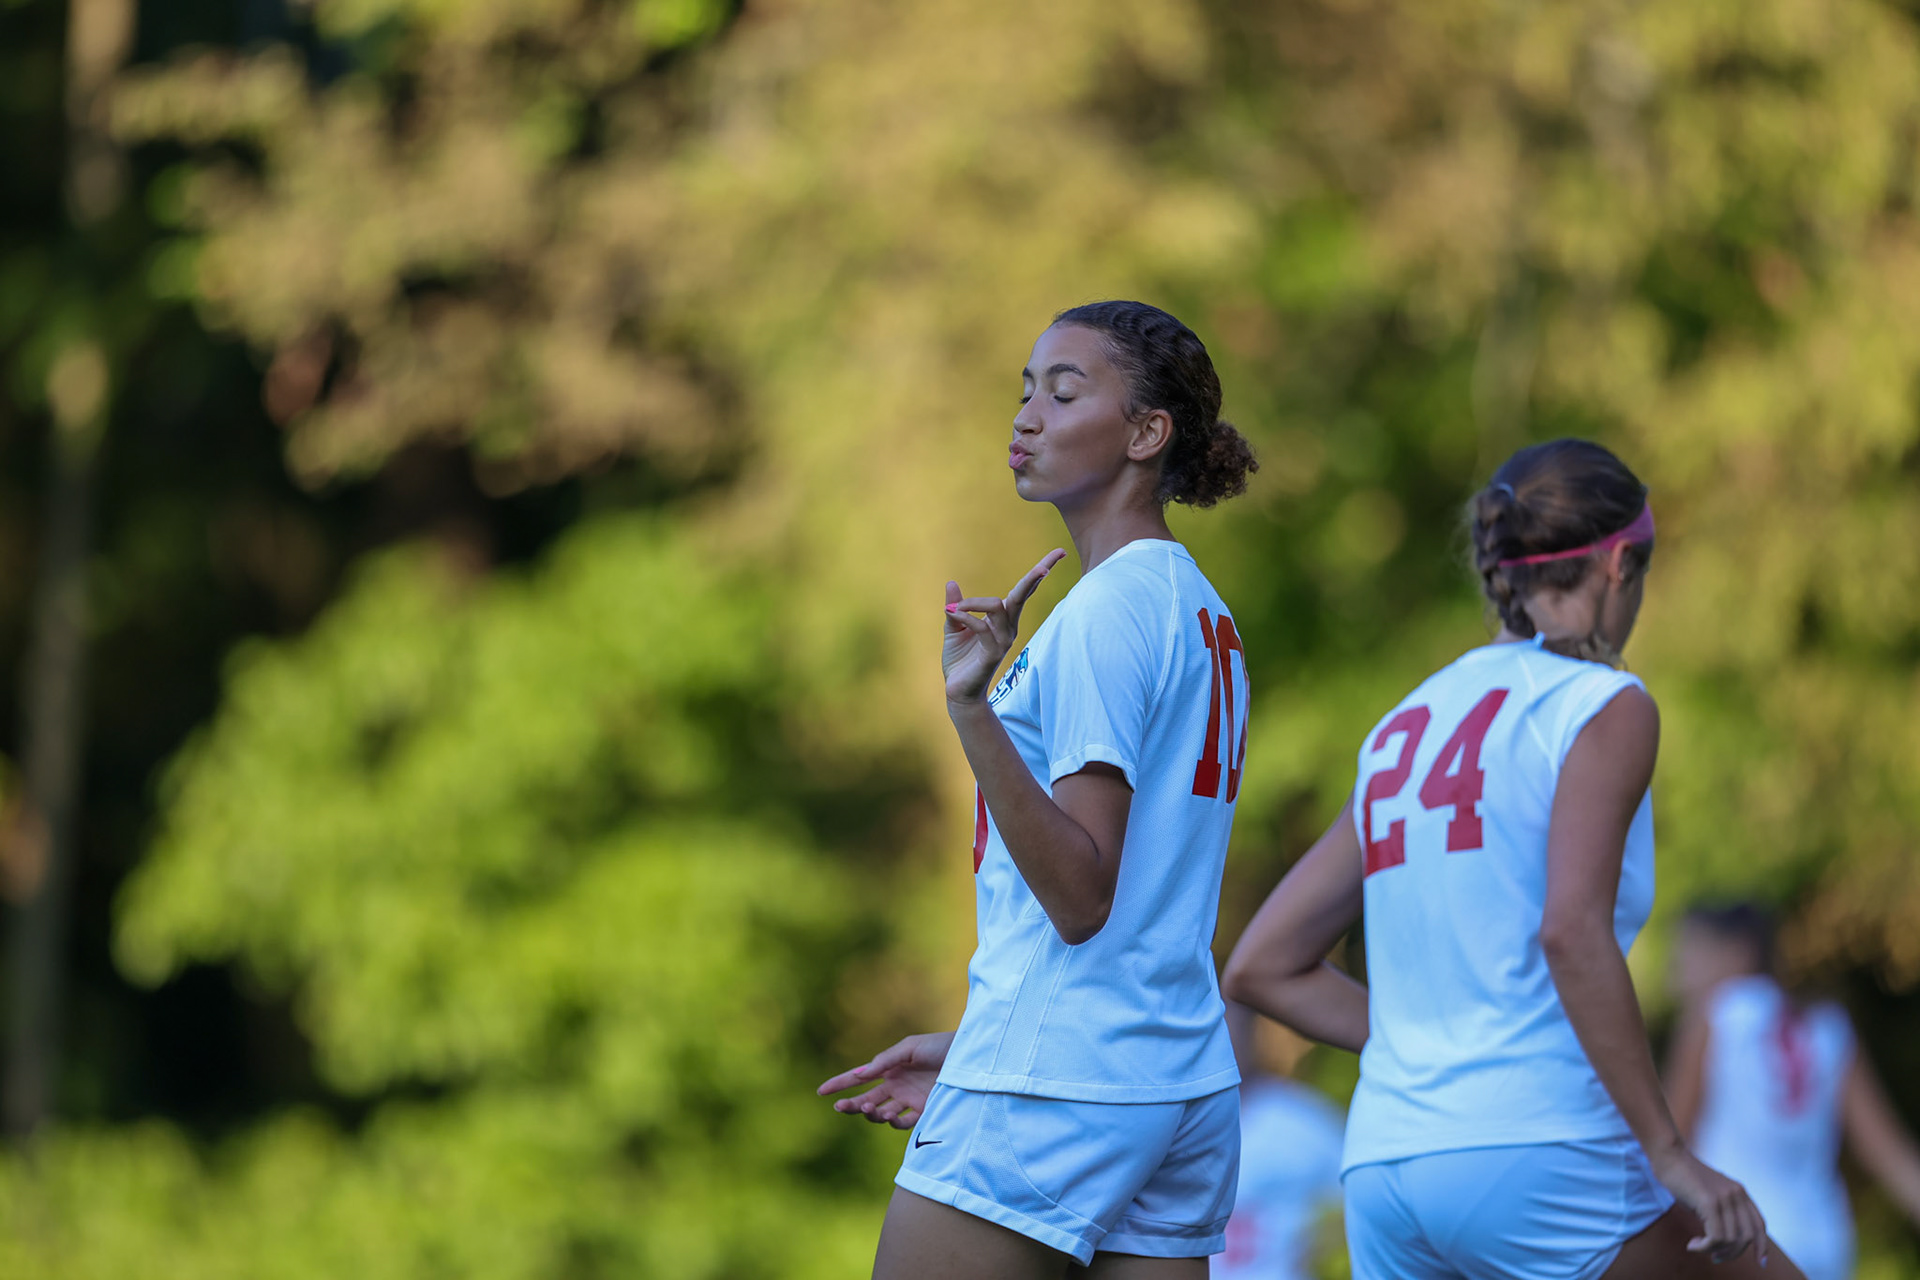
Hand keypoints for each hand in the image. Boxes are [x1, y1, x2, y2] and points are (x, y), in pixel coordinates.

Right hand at [816, 1031, 954, 1129]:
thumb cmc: (940, 1046)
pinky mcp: (925, 1111)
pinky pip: (903, 1122)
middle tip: (842, 1107)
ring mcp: (910, 1099)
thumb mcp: (910, 1047)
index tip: (821, 1091)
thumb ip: (886, 1060)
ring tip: (868, 1108)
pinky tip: (890, 1115)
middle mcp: (897, 1085)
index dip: (840, 1084)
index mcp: (890, 1067)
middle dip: (850, 1104)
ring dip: (871, 1113)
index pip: (859, 1077)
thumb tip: (860, 1074)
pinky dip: (893, 1122)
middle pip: (866, 1099)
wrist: (969, 1058)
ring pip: (881, 1113)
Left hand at [943, 550, 1065, 705]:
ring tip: (954, 610)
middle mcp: (1008, 628)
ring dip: (973, 603)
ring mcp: (1003, 641)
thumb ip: (956, 606)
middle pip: (1023, 595)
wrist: (957, 690)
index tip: (1059, 553)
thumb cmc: (960, 660)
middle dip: (1035, 577)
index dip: (1039, 571)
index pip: (1024, 591)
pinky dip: (965, 617)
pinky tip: (952, 616)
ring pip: (997, 607)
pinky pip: (982, 627)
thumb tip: (952, 582)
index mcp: (1003, 619)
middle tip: (1048, 563)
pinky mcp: (993, 653)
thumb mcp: (954, 627)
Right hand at [1649, 1144, 1770, 1264]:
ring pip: (1731, 1240)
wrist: (1668, 1156)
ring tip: (1697, 1246)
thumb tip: (1725, 1239)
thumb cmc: (1683, 1177)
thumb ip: (1722, 1210)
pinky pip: (1716, 1237)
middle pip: (1747, 1236)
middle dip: (1733, 1253)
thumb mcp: (1710, 1194)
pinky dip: (1705, 1247)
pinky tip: (1692, 1244)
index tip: (1760, 1262)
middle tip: (1716, 1257)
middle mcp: (1737, 1194)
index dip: (1762, 1245)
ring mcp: (1724, 1198)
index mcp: (1740, 1192)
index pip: (1759, 1224)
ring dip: (1714, 1250)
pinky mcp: (1709, 1202)